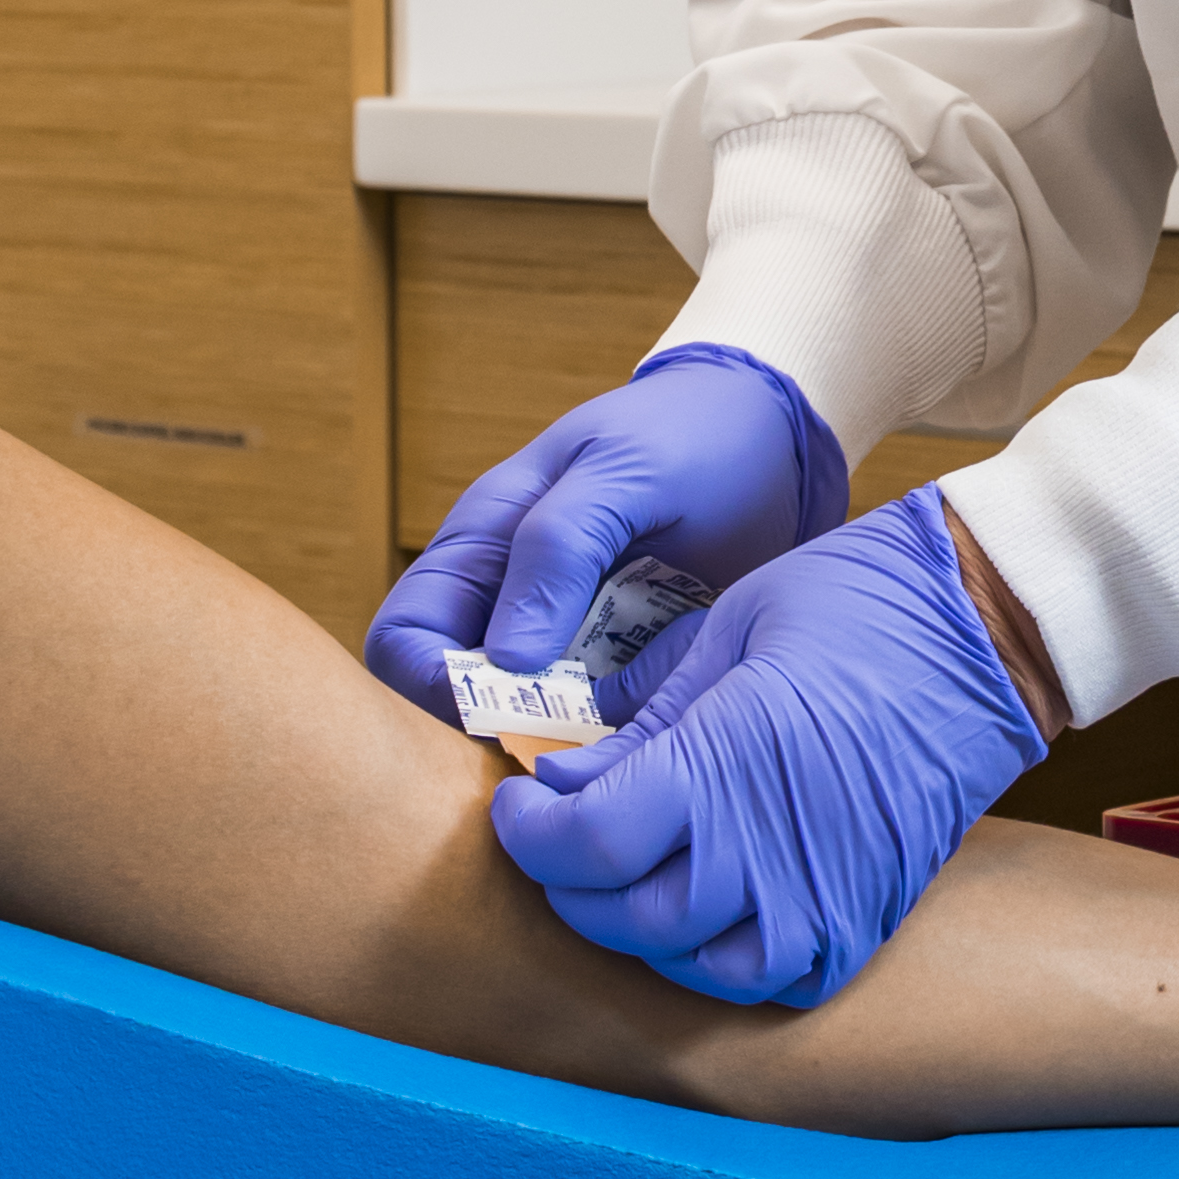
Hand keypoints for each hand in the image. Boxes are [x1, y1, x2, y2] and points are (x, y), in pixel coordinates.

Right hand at [365, 346, 841, 719]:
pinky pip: (597, 726)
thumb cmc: (687, 435)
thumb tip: (505, 661)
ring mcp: (566, 642)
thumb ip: (558, 548)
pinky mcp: (621, 670)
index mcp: (483, 543)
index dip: (429, 687)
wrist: (775, 439)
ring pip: (528, 725)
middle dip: (498, 730)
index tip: (498, 714)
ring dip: (565, 743)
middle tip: (569, 738)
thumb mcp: (622, 473)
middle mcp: (510, 601)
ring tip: (627, 731)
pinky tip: (660, 724)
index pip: (403, 639)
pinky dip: (617, 737)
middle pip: (455, 700)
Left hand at [489, 483, 1043, 1005]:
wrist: (990, 629)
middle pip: (627, 920)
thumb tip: (565, 774)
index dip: (530, 835)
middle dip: (570, 883)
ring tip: (626, 877)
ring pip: (698, 968)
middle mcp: (770, 853)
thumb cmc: (858, 603)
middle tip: (558, 834)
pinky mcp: (870, 917)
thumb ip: (643, 720)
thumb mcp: (727, 631)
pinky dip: (728, 961)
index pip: (584, 848)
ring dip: (643, 932)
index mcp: (722, 767)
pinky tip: (709, 911)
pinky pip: (780, 980)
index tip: (519, 801)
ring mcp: (828, 897)